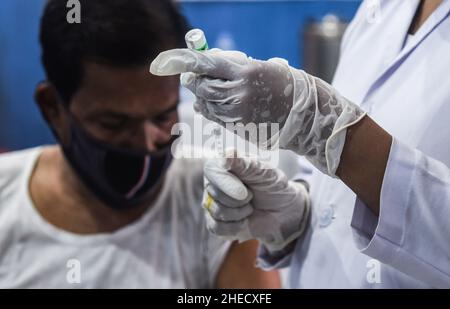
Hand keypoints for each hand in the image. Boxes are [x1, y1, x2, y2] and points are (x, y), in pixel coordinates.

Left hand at [151, 48, 365, 175]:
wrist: (302, 113)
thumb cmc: (281, 83)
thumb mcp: (259, 66)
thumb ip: (231, 65)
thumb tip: (203, 64)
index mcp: (246, 72)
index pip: (207, 64)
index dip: (184, 61)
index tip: (165, 60)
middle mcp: (239, 93)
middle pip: (202, 86)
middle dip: (192, 80)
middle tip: (190, 76)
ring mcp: (237, 112)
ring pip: (205, 102)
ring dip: (200, 95)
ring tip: (203, 91)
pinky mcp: (237, 126)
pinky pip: (213, 116)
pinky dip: (207, 108)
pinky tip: (210, 104)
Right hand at [202, 151, 309, 251]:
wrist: (282, 210)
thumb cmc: (272, 186)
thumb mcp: (265, 172)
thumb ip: (246, 164)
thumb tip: (227, 153)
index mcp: (223, 164)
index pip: (212, 170)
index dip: (226, 184)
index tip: (245, 193)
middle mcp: (213, 182)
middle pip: (214, 194)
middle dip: (239, 200)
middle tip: (252, 195)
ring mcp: (212, 202)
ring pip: (216, 211)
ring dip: (239, 213)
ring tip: (250, 206)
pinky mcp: (214, 222)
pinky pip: (215, 227)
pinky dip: (234, 226)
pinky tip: (244, 220)